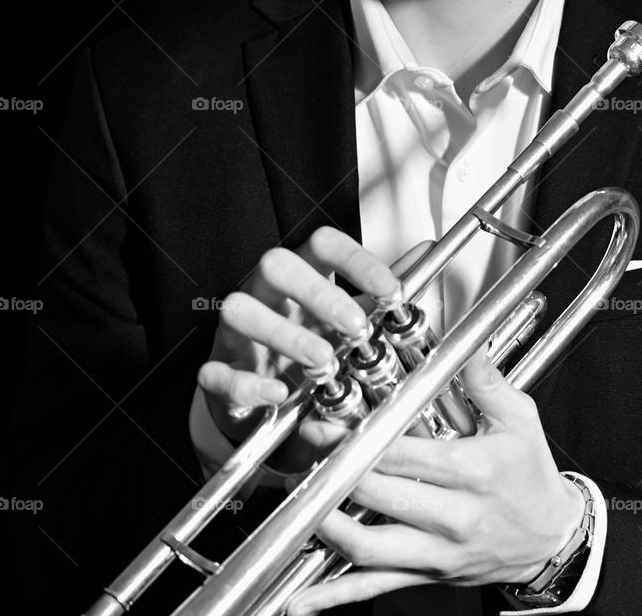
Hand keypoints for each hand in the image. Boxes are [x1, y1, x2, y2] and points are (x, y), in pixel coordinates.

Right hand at [194, 226, 431, 471]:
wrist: (269, 398)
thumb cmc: (309, 341)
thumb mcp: (350, 313)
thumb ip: (384, 286)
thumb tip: (424, 251)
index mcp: (301, 273)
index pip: (322, 244)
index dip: (357, 261)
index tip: (391, 291)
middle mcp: (266, 292)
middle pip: (276, 265)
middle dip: (318, 293)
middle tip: (356, 327)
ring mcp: (237, 331)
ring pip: (239, 310)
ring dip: (283, 335)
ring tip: (323, 361)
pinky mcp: (218, 371)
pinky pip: (217, 371)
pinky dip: (247, 384)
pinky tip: (277, 393)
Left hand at [284, 348, 586, 614]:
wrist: (552, 537)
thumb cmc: (532, 473)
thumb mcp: (520, 418)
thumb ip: (484, 381)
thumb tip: (464, 344)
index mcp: (472, 471)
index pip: (401, 454)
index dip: (357, 441)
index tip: (328, 425)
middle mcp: (453, 516)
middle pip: (376, 496)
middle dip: (333, 472)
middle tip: (308, 446)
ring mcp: (438, 552)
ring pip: (368, 548)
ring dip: (326, 525)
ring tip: (301, 497)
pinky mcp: (428, 575)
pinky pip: (375, 588)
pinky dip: (335, 595)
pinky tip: (301, 598)